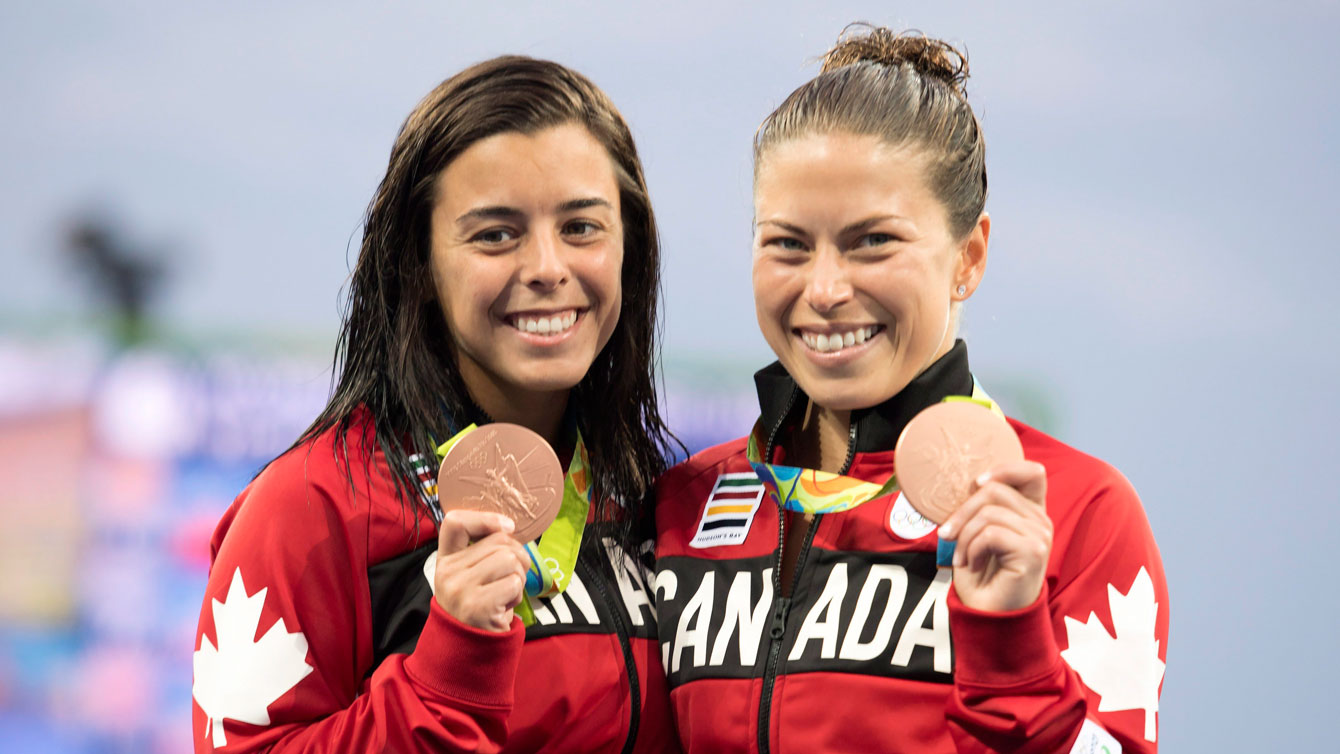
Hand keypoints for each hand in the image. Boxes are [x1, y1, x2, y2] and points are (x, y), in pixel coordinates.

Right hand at [433, 510, 530, 631]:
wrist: (468, 652)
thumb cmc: (478, 609)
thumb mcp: (470, 577)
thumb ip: (483, 553)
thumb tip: (509, 528)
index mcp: (445, 561)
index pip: (455, 522)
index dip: (485, 518)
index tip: (507, 526)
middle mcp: (448, 573)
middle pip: (499, 541)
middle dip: (518, 557)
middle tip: (511, 578)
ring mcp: (461, 589)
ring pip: (510, 559)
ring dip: (519, 577)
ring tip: (505, 594)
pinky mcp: (478, 606)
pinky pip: (514, 583)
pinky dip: (517, 595)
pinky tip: (503, 607)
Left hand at [937, 460, 1051, 612]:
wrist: (987, 614)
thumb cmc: (981, 573)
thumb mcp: (976, 531)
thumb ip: (981, 506)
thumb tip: (967, 483)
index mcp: (1030, 512)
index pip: (1032, 472)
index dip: (1003, 470)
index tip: (976, 485)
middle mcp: (1041, 521)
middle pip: (995, 490)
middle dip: (962, 512)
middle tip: (947, 535)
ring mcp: (1040, 536)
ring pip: (989, 512)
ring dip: (964, 536)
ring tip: (962, 556)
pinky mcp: (1033, 551)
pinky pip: (990, 533)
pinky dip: (971, 548)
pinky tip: (972, 565)